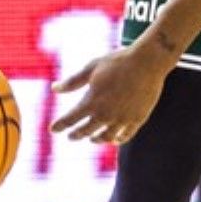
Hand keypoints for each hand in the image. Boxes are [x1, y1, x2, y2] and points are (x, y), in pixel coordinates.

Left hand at [50, 42, 169, 144]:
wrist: (147, 62)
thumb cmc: (118, 62)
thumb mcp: (92, 68)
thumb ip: (73, 81)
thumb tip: (54, 88)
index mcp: (92, 101)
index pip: (70, 119)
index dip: (60, 125)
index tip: (53, 129)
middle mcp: (106, 114)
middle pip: (86, 131)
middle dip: (76, 134)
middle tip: (71, 137)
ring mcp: (122, 119)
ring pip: (106, 136)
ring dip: (97, 139)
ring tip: (93, 139)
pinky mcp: (138, 119)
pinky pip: (125, 135)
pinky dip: (118, 139)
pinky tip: (114, 139)